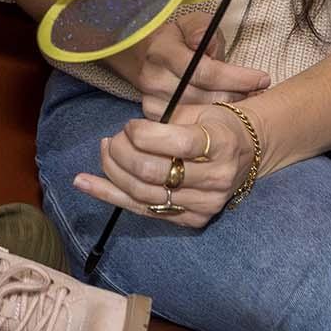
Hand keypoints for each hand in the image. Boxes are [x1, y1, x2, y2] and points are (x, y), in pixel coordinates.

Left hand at [73, 103, 256, 229]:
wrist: (247, 151)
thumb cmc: (216, 124)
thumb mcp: (199, 110)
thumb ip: (167, 120)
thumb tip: (130, 132)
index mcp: (221, 144)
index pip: (177, 143)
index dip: (143, 134)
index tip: (130, 125)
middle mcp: (216, 178)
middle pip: (154, 172)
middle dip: (122, 153)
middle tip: (113, 139)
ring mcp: (205, 204)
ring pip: (144, 194)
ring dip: (113, 172)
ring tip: (104, 152)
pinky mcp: (192, 220)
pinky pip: (143, 211)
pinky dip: (109, 195)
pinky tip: (84, 183)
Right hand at [104, 12, 268, 118]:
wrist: (143, 54)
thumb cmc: (175, 38)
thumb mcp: (189, 23)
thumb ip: (201, 29)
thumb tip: (206, 42)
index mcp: (162, 51)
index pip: (204, 71)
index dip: (236, 77)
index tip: (263, 78)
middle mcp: (154, 77)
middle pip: (203, 96)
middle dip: (236, 95)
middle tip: (260, 92)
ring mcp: (151, 99)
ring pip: (198, 112)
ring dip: (226, 108)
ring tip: (249, 100)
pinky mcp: (153, 115)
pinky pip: (188, 123)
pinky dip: (210, 118)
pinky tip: (227, 111)